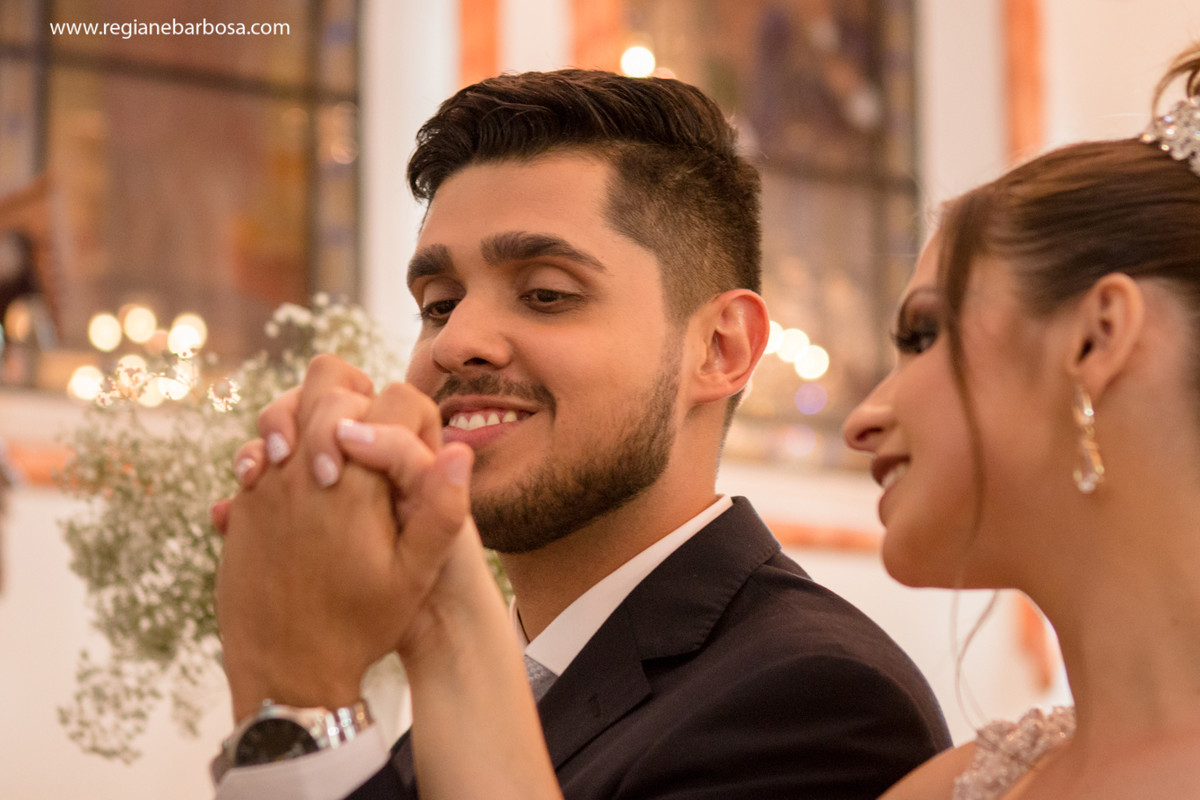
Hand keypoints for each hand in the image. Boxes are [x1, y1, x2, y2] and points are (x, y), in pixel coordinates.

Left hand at [215, 356, 469, 719]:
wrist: (285, 670)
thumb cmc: (359, 624)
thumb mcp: (415, 575)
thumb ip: (441, 511)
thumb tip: (459, 452)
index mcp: (357, 480)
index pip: (394, 399)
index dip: (411, 414)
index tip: (408, 448)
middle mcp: (305, 468)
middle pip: (328, 378)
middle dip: (353, 393)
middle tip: (364, 435)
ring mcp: (266, 482)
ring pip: (284, 404)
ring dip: (308, 417)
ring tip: (326, 455)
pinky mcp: (243, 501)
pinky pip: (256, 449)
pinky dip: (277, 451)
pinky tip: (295, 487)